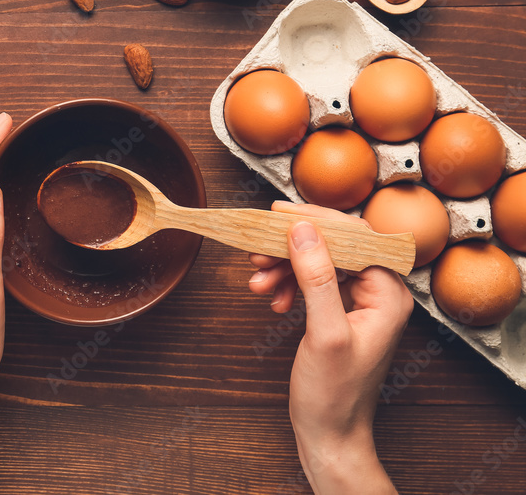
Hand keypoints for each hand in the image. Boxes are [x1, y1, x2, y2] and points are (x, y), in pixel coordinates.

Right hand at [247, 201, 412, 494]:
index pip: (354, 236)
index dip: (315, 220)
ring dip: (285, 267)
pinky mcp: (341, 313)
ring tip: (258, 281)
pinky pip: (313, 283)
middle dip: (292, 248)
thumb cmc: (334, 394)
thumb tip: (304, 231)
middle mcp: (380, 293)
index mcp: (389, 294)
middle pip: (334, 247)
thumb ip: (316, 278)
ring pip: (318, 263)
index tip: (277, 214)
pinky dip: (288, 285)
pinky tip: (273, 299)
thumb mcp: (323, 333)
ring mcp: (360, 303)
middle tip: (257, 251)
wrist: (330, 433)